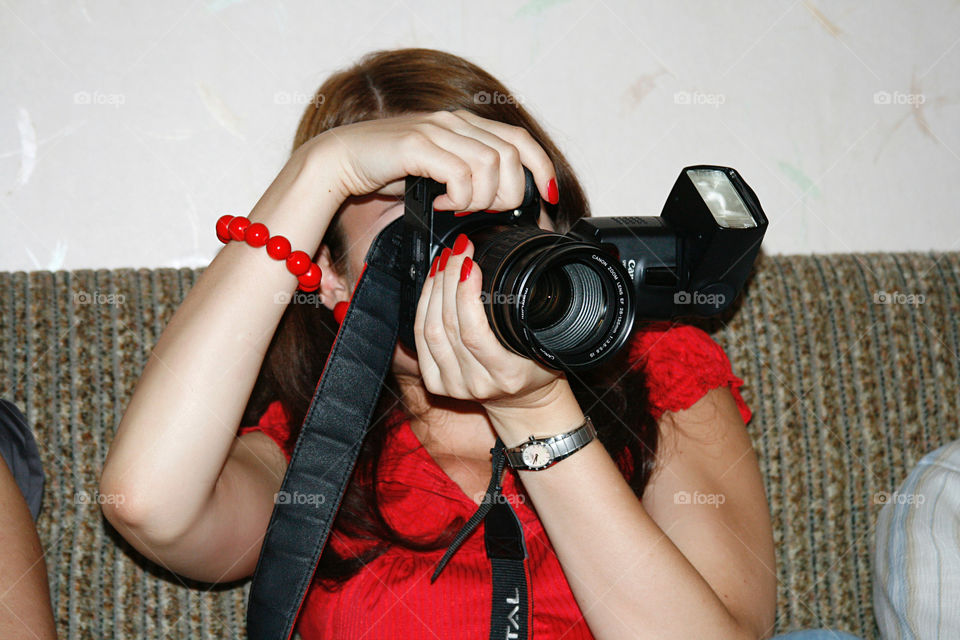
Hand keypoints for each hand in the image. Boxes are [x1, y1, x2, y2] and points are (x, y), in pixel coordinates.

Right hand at [301, 109, 558, 211]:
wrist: (339, 160)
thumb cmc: (386, 171)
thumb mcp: (436, 175)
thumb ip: (467, 181)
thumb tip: (499, 209)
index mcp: (464, 125)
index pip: (520, 139)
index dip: (542, 168)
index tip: (547, 198)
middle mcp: (454, 122)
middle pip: (511, 156)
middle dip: (508, 194)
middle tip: (485, 213)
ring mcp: (436, 131)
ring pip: (490, 165)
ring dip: (480, 198)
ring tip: (458, 209)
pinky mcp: (417, 145)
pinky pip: (459, 173)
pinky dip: (458, 197)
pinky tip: (440, 206)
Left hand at [413, 235, 565, 415]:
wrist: (522, 403)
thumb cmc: (536, 368)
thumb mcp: (547, 344)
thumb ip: (531, 316)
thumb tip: (524, 269)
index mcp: (506, 374)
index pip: (474, 333)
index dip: (465, 294)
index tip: (471, 263)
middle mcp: (476, 382)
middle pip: (448, 325)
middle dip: (449, 279)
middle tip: (458, 251)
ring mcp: (452, 384)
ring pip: (430, 329)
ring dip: (434, 288)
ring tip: (445, 261)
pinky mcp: (436, 383)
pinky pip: (421, 338)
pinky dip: (423, 306)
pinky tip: (432, 284)